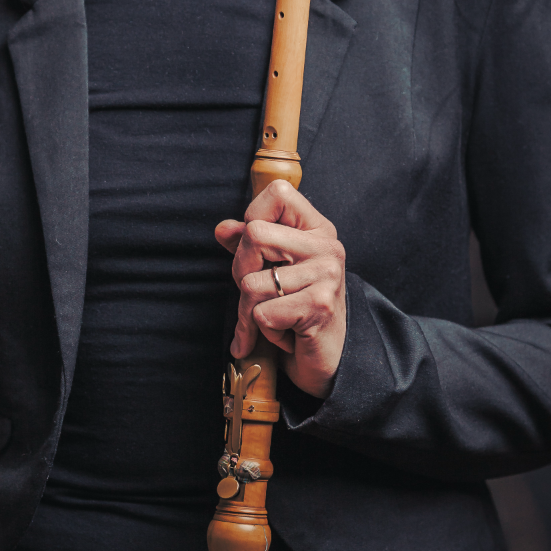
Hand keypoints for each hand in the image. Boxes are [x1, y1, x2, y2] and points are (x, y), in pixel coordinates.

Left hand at [215, 180, 346, 399]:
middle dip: (241, 271)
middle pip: (254, 234)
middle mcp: (327, 246)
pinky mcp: (320, 305)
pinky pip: (262, 313)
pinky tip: (285, 334)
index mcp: (317, 229)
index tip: (258, 250)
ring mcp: (327, 274)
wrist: (326, 358)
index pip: (278, 192)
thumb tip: (222, 229)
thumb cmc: (295, 310)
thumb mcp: (271, 270)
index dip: (253, 218)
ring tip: (273, 319)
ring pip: (251, 282)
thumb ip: (247, 245)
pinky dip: (264, 331)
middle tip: (257, 294)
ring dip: (250, 312)